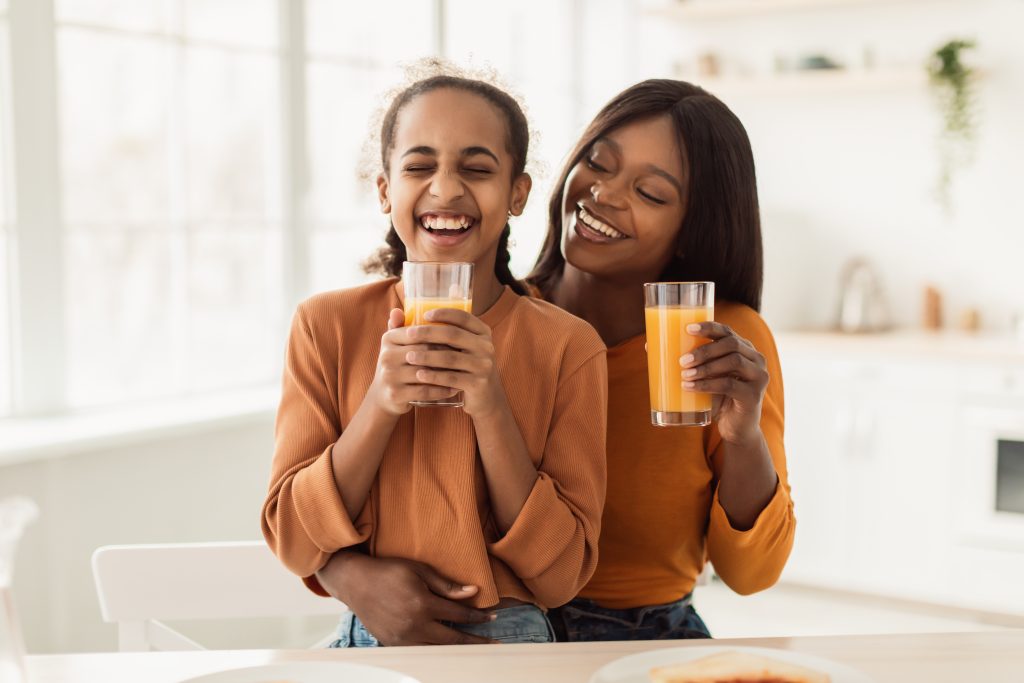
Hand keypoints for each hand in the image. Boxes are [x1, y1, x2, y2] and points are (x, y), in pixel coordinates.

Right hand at [316, 552, 495, 645]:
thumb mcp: (419, 570)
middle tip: (493, 643)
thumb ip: (447, 585)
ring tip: (475, 648)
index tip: (492, 617)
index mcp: (423, 604)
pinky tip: (447, 648)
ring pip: (438, 650)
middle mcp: (414, 625)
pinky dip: (436, 651)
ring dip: (458, 649)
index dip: (478, 617)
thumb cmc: (388, 571)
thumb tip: (473, 592)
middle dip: (475, 641)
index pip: (459, 615)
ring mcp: (403, 639)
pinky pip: (421, 651)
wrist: (356, 583)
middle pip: (453, 639)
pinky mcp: (394, 645)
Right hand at [369, 309, 459, 414]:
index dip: (441, 336)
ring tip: (465, 371)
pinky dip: (441, 390)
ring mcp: (389, 376)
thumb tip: (399, 309)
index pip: (419, 333)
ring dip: (448, 373)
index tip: (460, 338)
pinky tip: (455, 388)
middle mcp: (386, 356)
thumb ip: (400, 326)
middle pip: (424, 352)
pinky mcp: (395, 394)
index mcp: (388, 339)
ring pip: (426, 372)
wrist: (384, 395)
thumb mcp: (396, 344)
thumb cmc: (397, 364)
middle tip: (467, 355)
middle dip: (447, 354)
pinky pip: (424, 391)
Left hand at [402, 308, 505, 417]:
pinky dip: (434, 376)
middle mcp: (486, 346)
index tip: (424, 314)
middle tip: (409, 334)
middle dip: (428, 333)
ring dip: (427, 356)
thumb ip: (444, 333)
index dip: (444, 313)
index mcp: (482, 332)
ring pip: (450, 358)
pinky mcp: (478, 383)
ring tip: (409, 356)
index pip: (463, 317)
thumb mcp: (464, 347)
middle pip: (453, 335)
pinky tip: (419, 375)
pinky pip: (451, 378)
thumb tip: (403, 314)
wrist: (486, 396)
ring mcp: (483, 365)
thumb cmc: (465, 366)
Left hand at [681, 321, 768, 445]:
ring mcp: (758, 376)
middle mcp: (755, 358)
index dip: (708, 327)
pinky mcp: (754, 395)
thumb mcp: (704, 377)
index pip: (727, 331)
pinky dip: (707, 385)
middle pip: (731, 344)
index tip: (687, 328)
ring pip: (732, 362)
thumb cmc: (716, 397)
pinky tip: (690, 387)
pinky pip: (730, 385)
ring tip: (684, 374)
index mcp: (743, 348)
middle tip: (682, 360)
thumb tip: (649, 347)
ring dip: (705, 367)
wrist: (736, 428)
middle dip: (704, 350)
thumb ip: (687, 362)